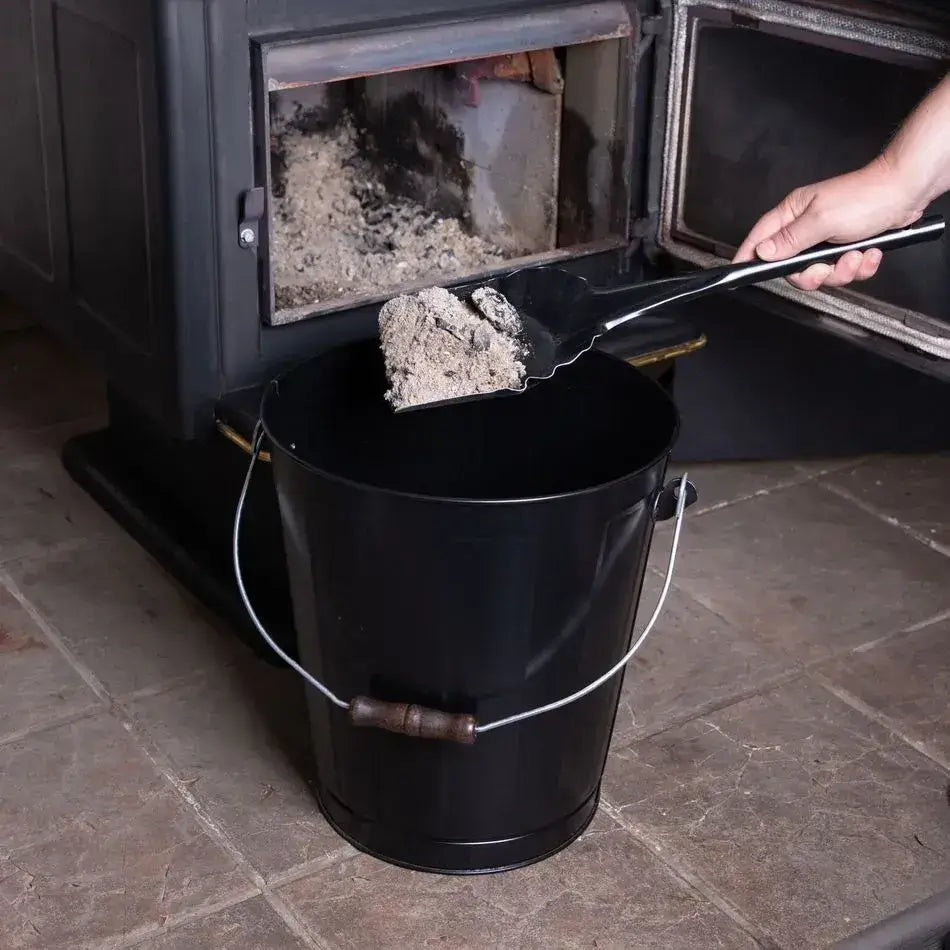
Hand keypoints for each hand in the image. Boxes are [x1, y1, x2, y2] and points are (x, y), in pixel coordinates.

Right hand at [732, 157, 925, 289]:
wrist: (907, 193)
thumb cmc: (868, 196)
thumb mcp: (822, 219)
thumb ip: (790, 239)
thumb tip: (763, 252)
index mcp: (793, 213)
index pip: (761, 237)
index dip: (750, 255)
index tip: (741, 270)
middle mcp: (806, 226)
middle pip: (791, 266)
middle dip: (813, 273)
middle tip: (825, 269)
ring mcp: (825, 238)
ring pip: (819, 272)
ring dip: (841, 271)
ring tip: (856, 256)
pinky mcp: (845, 246)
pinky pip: (842, 270)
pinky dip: (858, 267)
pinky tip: (868, 253)